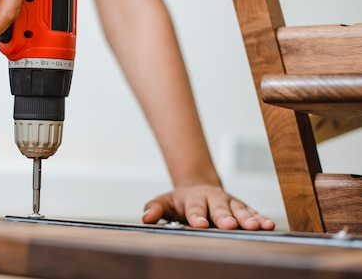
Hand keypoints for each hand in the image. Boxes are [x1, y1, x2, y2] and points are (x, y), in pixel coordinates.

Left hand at [141, 184, 275, 229]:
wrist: (197, 187)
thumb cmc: (179, 200)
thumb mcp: (163, 202)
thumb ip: (154, 208)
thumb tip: (145, 217)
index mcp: (193, 198)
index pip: (194, 208)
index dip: (197, 216)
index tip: (200, 224)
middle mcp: (213, 199)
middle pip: (219, 209)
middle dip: (225, 217)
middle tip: (230, 225)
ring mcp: (229, 203)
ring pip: (239, 210)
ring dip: (248, 218)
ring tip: (256, 226)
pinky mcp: (241, 208)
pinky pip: (252, 212)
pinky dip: (260, 218)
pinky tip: (269, 225)